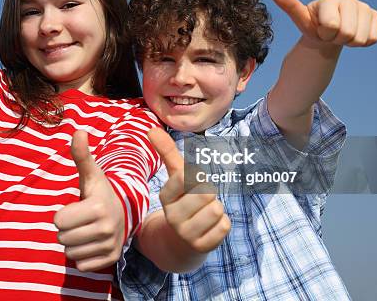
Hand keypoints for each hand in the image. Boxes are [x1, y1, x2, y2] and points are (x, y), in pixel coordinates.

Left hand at [54, 131, 124, 271]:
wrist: (125, 213)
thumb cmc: (100, 192)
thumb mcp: (91, 175)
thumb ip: (82, 155)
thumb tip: (78, 131)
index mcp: (98, 207)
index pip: (58, 220)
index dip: (62, 214)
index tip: (76, 207)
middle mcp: (106, 228)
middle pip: (62, 238)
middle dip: (66, 229)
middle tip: (80, 219)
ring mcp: (110, 246)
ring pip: (69, 253)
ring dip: (73, 243)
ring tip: (85, 230)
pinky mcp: (110, 260)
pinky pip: (80, 265)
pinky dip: (81, 256)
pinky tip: (90, 243)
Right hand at [149, 128, 230, 252]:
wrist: (179, 243)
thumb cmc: (182, 201)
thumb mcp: (175, 178)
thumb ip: (167, 153)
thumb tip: (152, 129)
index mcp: (165, 196)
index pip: (186, 176)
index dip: (195, 176)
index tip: (189, 184)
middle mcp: (172, 216)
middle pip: (206, 192)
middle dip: (208, 193)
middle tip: (199, 201)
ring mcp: (186, 233)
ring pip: (216, 209)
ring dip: (216, 208)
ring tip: (204, 214)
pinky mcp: (202, 246)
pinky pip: (224, 225)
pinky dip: (222, 224)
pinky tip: (209, 227)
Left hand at [271, 0, 376, 46]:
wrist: (327, 31)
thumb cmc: (312, 24)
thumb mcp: (300, 18)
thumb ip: (289, 5)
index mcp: (329, 0)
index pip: (331, 26)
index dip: (324, 34)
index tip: (320, 29)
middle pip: (347, 33)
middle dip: (336, 39)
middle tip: (330, 33)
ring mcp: (364, 6)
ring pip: (360, 38)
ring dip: (349, 42)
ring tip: (339, 33)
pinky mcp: (375, 16)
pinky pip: (373, 38)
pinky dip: (362, 42)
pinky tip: (353, 34)